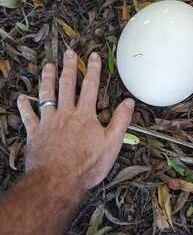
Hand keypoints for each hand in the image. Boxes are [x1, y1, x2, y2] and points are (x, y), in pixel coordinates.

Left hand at [17, 50, 134, 191]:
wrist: (58, 181)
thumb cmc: (86, 165)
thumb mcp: (111, 144)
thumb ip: (120, 121)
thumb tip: (129, 102)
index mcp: (84, 115)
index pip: (90, 87)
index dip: (92, 69)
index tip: (92, 56)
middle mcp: (65, 114)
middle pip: (67, 85)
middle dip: (69, 67)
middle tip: (68, 53)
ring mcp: (48, 122)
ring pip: (47, 95)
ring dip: (47, 79)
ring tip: (47, 66)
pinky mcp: (35, 133)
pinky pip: (28, 117)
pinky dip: (24, 107)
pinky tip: (21, 99)